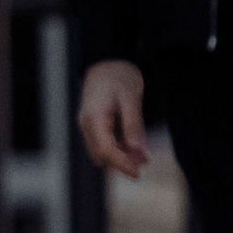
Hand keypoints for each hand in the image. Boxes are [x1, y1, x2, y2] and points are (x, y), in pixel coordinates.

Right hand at [77, 60, 151, 177]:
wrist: (107, 60)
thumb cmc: (119, 75)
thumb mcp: (131, 98)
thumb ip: (134, 125)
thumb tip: (138, 152)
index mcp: (95, 118)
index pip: (106, 150)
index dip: (122, 164)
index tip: (138, 173)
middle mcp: (87, 124)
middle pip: (102, 155)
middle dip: (122, 162)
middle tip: (146, 160)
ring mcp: (88, 124)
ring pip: (102, 151)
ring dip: (120, 156)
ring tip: (142, 153)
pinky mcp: (93, 124)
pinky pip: (103, 142)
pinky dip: (117, 147)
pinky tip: (133, 144)